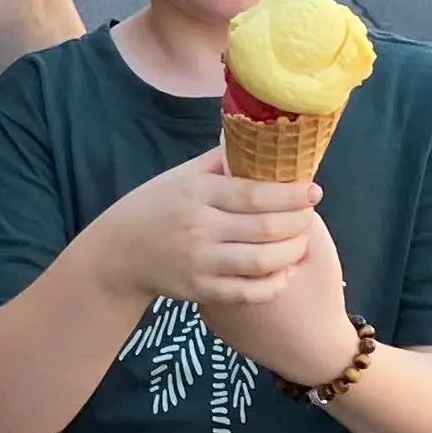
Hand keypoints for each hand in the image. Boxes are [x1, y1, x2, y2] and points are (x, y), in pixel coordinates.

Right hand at [105, 148, 358, 377]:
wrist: (118, 253)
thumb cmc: (154, 207)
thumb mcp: (180, 176)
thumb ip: (219, 162)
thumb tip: (259, 140)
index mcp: (197, 193)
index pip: (254, 194)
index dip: (291, 194)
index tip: (313, 191)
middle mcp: (199, 228)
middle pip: (265, 228)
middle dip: (298, 222)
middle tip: (309, 215)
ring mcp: (200, 262)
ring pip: (262, 261)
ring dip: (292, 252)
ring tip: (300, 243)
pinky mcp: (200, 290)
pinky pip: (247, 292)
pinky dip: (273, 284)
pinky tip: (284, 273)